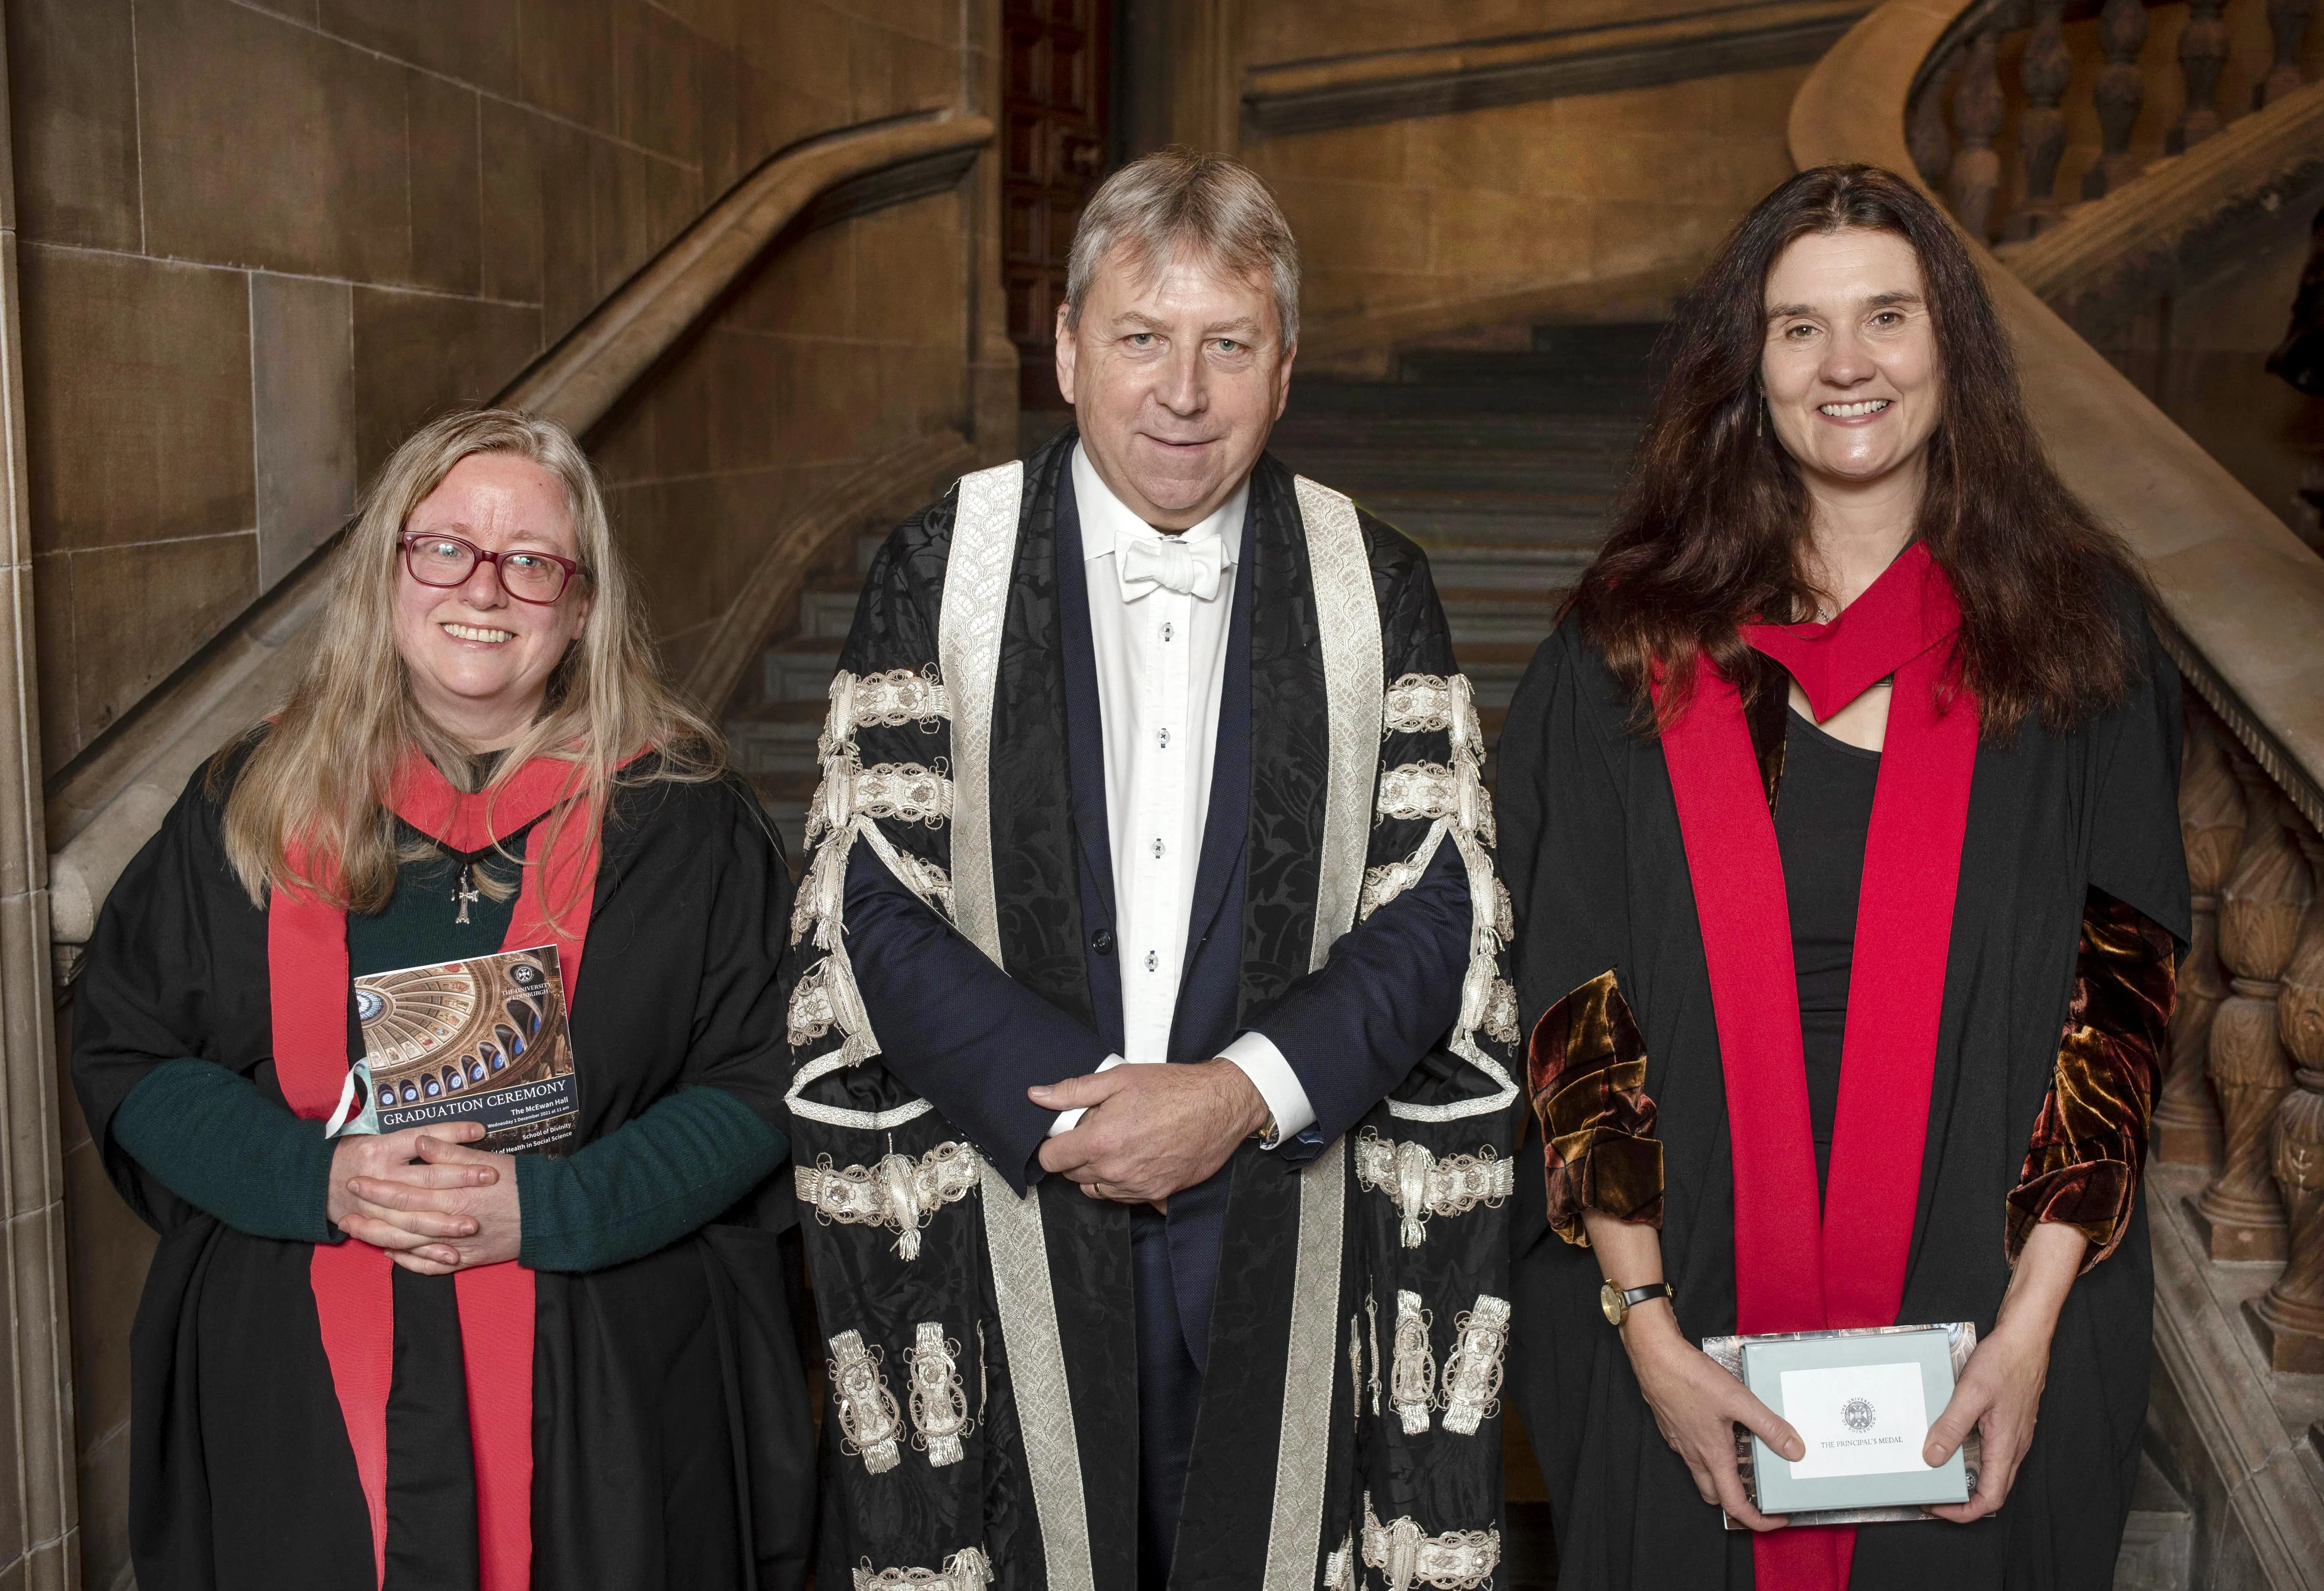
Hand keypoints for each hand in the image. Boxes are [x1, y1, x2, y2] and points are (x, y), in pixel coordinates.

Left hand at [331, 1125, 520, 1274]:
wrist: (551, 1216)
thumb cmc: (521, 1183)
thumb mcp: (487, 1160)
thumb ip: (451, 1152)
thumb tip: (421, 1141)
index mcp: (454, 1195)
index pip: (405, 1192)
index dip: (377, 1188)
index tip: (355, 1181)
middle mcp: (451, 1223)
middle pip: (399, 1221)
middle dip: (370, 1216)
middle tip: (344, 1210)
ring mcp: (458, 1246)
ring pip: (410, 1246)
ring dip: (380, 1239)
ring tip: (358, 1233)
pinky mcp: (467, 1259)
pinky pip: (431, 1266)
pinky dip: (409, 1262)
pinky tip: (393, 1254)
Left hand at [1031, 1059, 1269, 1204]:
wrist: (1220, 1106)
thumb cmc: (1174, 1089)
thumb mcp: (1119, 1078)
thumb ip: (1073, 1091)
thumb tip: (1038, 1096)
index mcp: (1101, 1141)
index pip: (1052, 1159)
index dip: (1053, 1145)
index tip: (1064, 1135)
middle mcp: (1116, 1170)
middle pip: (1073, 1175)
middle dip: (1077, 1154)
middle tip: (1099, 1130)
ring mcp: (1137, 1187)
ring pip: (1097, 1189)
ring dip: (1099, 1171)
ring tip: (1119, 1143)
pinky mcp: (1157, 1195)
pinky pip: (1125, 1197)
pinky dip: (1124, 1182)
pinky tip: (1138, 1158)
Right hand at [1622, 1304, 1801, 1531]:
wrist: (1655, 1357)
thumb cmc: (1691, 1378)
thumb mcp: (1739, 1400)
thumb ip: (1768, 1426)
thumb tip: (1794, 1450)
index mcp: (1713, 1456)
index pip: (1735, 1505)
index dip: (1758, 1520)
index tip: (1775, 1518)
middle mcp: (1694, 1455)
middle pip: (1716, 1496)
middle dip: (1737, 1503)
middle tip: (1759, 1494)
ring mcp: (1680, 1442)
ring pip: (1703, 1474)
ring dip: (1723, 1477)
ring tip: (1744, 1459)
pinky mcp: (1673, 1427)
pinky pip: (1692, 1452)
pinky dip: (1709, 1453)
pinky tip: (1721, 1430)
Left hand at [1923, 1221, 2084, 1521]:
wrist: (2026, 1337)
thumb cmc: (2003, 1362)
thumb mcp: (1970, 1393)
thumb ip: (1951, 1427)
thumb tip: (1932, 1458)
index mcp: (2006, 1447)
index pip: (1990, 1499)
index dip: (1962, 1511)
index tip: (1935, 1505)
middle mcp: (2013, 1448)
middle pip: (1990, 1490)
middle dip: (1959, 1498)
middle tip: (1929, 1491)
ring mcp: (2013, 1435)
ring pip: (1990, 1470)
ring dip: (1964, 1476)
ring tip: (1932, 1467)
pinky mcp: (2008, 1422)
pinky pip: (1990, 1450)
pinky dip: (1968, 1455)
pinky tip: (1947, 1439)